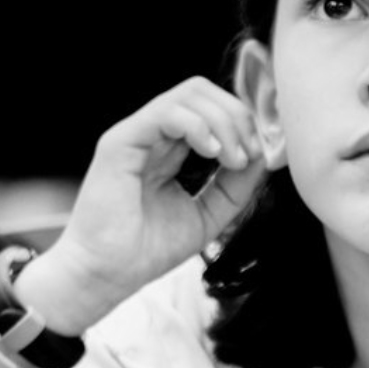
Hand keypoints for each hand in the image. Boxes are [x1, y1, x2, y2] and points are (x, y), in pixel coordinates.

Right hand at [25, 78, 267, 333]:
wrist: (107, 275)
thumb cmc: (147, 250)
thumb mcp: (209, 215)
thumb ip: (235, 187)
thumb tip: (261, 157)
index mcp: (169, 148)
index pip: (209, 108)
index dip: (241, 122)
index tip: (257, 156)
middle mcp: (152, 136)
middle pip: (202, 92)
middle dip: (236, 116)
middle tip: (247, 155)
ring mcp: (135, 136)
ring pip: (188, 95)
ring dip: (223, 122)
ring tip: (232, 160)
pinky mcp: (120, 143)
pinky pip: (165, 113)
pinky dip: (197, 126)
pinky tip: (212, 152)